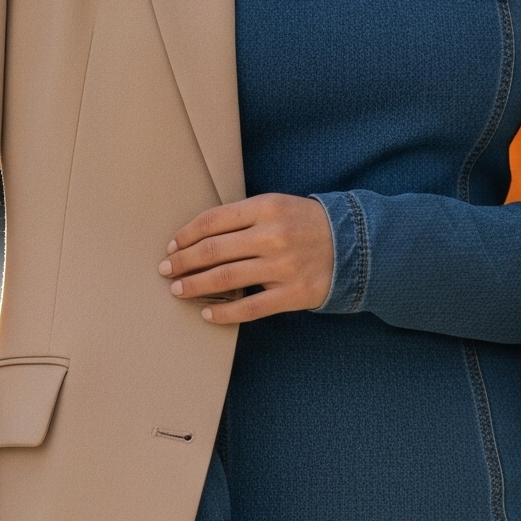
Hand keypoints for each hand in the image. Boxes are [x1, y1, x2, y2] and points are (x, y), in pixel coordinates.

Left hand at [160, 194, 332, 322]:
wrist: (354, 245)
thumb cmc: (306, 224)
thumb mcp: (277, 206)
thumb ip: (241, 217)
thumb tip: (196, 237)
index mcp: (266, 208)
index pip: (212, 221)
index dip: (185, 235)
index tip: (171, 246)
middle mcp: (272, 236)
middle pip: (213, 251)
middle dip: (182, 262)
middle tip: (165, 270)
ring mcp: (283, 267)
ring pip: (225, 279)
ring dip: (195, 286)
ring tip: (178, 290)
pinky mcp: (292, 294)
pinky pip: (250, 308)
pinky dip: (224, 313)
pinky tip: (207, 314)